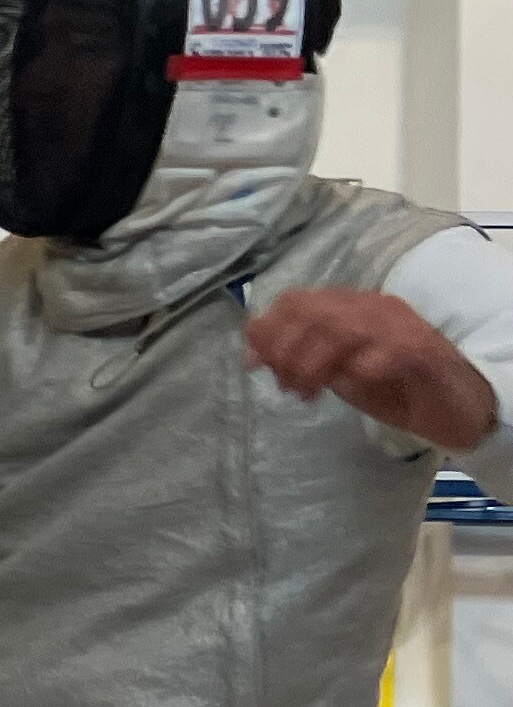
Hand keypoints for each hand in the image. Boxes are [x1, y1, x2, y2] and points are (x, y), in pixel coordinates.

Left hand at [247, 287, 501, 453]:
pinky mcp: (422, 351)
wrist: (452, 406)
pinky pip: (381, 352)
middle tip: (284, 386)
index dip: (268, 329)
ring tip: (306, 394)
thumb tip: (255, 350)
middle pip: (313, 312)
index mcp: (351, 308)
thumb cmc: (394, 388)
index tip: (253, 364)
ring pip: (341, 328)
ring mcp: (400, 325)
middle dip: (285, 349)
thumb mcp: (336, 374)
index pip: (297, 300)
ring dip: (312, 363)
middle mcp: (374, 307)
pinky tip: (346, 389)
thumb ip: (301, 358)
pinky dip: (356, 370)